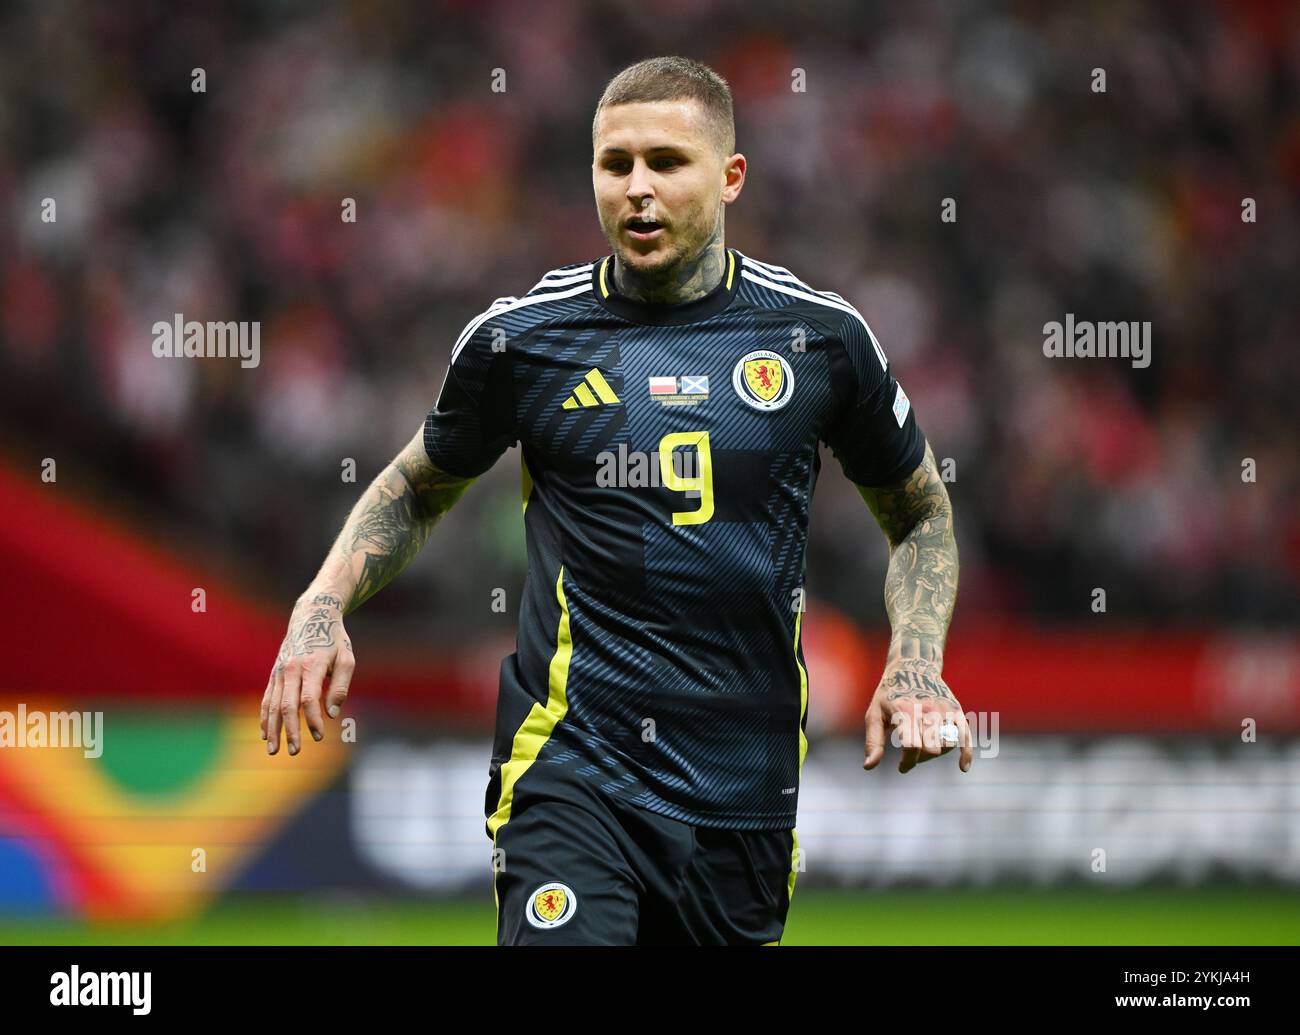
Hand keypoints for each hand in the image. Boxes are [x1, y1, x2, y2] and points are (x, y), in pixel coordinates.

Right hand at [261, 592, 354, 755]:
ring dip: (273, 729)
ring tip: (273, 750)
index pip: (308, 699)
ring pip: (272, 705)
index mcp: (311, 665)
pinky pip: (266, 699)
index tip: (319, 736)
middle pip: (286, 705)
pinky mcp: (274, 674)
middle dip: (290, 731)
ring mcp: (279, 672)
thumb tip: (332, 713)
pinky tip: (265, 734)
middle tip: (295, 752)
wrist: (312, 616)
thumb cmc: (334, 640)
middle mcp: (291, 669)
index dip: (312, 720)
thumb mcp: (346, 658)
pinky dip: (264, 717)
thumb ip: (340, 686)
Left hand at [863, 658, 971, 773]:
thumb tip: (868, 767)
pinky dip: (966, 753)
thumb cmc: (889, 694)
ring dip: (935, 753)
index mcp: (905, 712)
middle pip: (931, 750)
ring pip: (946, 746)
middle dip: (920, 759)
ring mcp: (944, 710)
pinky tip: (963, 767)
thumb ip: (873, 741)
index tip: (901, 767)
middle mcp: (927, 711)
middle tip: (911, 754)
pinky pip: (966, 735)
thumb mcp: (874, 714)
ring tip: (923, 747)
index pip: (912, 746)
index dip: (908, 763)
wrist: (913, 666)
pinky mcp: (955, 710)